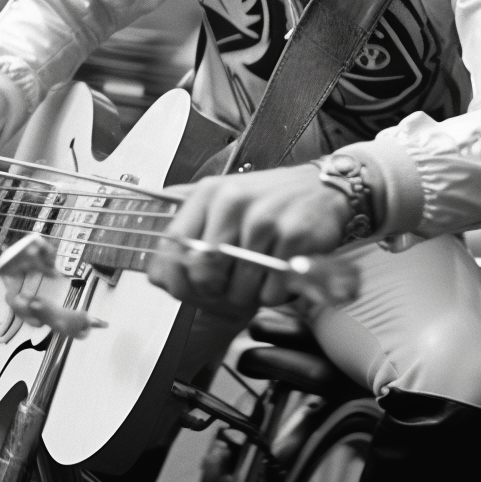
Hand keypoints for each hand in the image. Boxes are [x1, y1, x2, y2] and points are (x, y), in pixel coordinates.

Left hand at [146, 165, 352, 316]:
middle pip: (205, 273)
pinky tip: (281, 273)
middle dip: (216, 292)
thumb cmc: (270, 200)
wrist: (324, 186)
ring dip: (250, 295)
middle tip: (231, 288)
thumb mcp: (224, 199)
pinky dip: (275, 293)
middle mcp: (234, 202)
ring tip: (261, 275)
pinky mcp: (294, 237)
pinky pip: (272, 290)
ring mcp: (265, 219)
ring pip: (240, 287)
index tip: (190, 288)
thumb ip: (189, 228)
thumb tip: (156, 272)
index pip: (174, 248)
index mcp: (210, 193)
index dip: (178, 278)